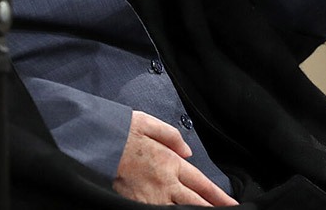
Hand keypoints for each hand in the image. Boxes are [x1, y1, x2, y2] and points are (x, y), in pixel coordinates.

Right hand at [113, 111, 237, 205]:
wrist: (94, 144)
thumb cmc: (119, 132)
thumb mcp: (147, 123)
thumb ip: (171, 135)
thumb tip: (188, 151)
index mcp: (170, 161)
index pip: (201, 183)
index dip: (218, 196)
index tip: (231, 204)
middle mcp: (165, 183)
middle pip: (195, 202)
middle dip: (212, 209)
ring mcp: (151, 198)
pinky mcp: (137, 205)